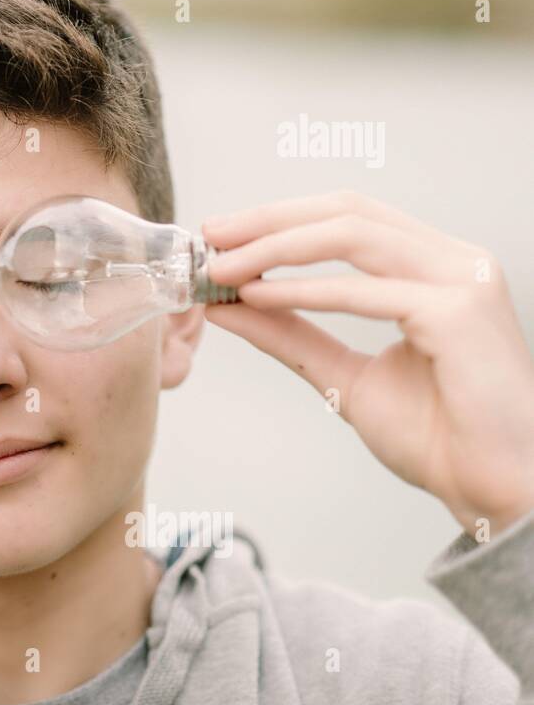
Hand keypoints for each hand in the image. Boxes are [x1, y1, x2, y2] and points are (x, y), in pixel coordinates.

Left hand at [202, 190, 533, 536]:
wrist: (494, 492)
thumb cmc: (438, 437)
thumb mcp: (341, 375)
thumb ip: (290, 334)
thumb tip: (226, 302)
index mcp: (435, 268)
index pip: (348, 218)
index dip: (280, 219)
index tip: (220, 236)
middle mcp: (455, 262)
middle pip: (347, 212)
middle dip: (269, 220)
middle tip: (210, 236)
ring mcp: (463, 281)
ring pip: (352, 236)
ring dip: (276, 247)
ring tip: (223, 268)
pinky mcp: (459, 313)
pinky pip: (365, 291)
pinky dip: (303, 290)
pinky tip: (257, 296)